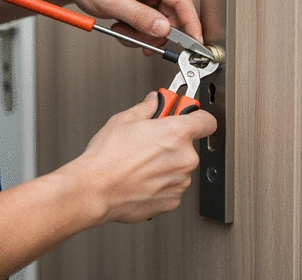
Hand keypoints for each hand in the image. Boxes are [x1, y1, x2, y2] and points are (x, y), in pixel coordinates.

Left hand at [39, 0, 202, 43]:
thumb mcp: (111, 1)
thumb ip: (139, 17)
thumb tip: (164, 29)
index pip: (181, 0)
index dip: (191, 24)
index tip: (195, 44)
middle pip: (171, 16)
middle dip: (154, 33)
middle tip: (136, 40)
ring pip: (159, 23)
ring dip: (141, 34)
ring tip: (121, 29)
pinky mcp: (142, 0)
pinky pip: (148, 23)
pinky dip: (136, 31)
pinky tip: (122, 27)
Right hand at [70, 92, 215, 223]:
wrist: (95, 189)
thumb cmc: (107, 157)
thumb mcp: (124, 120)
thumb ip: (146, 108)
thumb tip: (153, 102)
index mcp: (176, 134)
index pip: (206, 120)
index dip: (196, 117)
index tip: (188, 118)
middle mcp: (184, 159)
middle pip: (189, 145)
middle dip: (173, 142)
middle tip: (151, 141)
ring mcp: (180, 182)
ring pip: (180, 167)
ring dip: (167, 163)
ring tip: (141, 162)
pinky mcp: (172, 200)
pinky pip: (173, 186)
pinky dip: (161, 182)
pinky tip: (141, 177)